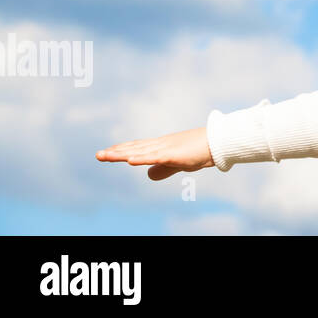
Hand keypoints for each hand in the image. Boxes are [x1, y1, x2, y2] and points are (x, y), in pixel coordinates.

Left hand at [96, 127, 213, 180]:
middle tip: (98, 155)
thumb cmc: (201, 151)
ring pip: (140, 152)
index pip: (138, 147)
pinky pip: (155, 157)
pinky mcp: (174, 154)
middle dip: (116, 152)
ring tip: (106, 155)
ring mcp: (166, 148)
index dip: (122, 149)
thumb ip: (164, 169)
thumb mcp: (179, 163)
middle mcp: (161, 145)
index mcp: (162, 146)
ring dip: (122, 154)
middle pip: (135, 148)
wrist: (218, 141)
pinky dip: (141, 158)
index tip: (107, 151)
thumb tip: (148, 175)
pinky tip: (129, 160)